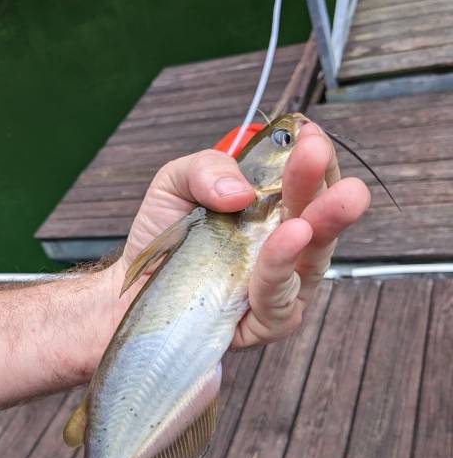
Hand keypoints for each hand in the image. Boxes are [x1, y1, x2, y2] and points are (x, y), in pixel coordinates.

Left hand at [107, 122, 369, 347]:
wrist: (132, 288)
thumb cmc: (164, 236)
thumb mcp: (175, 183)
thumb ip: (206, 169)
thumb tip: (241, 191)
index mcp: (274, 208)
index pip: (310, 182)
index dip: (315, 160)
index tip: (308, 135)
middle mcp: (288, 245)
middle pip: (320, 217)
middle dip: (324, 188)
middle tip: (319, 157)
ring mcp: (282, 286)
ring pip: (311, 259)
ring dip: (316, 228)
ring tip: (304, 217)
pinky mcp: (267, 322)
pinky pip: (280, 300)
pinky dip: (280, 270)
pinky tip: (286, 244)